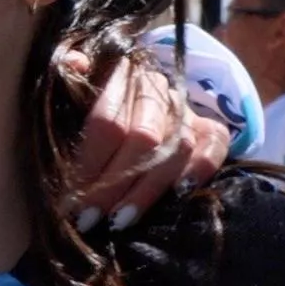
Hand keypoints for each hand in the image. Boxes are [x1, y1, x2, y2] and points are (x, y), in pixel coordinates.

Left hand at [62, 44, 227, 230]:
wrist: (139, 98)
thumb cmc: (96, 104)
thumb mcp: (77, 90)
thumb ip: (70, 79)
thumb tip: (73, 63)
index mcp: (121, 76)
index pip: (107, 121)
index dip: (89, 164)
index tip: (71, 200)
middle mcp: (158, 91)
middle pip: (142, 138)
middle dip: (114, 185)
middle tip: (89, 219)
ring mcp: (187, 110)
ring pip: (177, 149)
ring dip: (148, 190)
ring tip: (120, 221)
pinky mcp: (212, 128)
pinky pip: (214, 148)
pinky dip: (198, 172)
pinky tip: (176, 197)